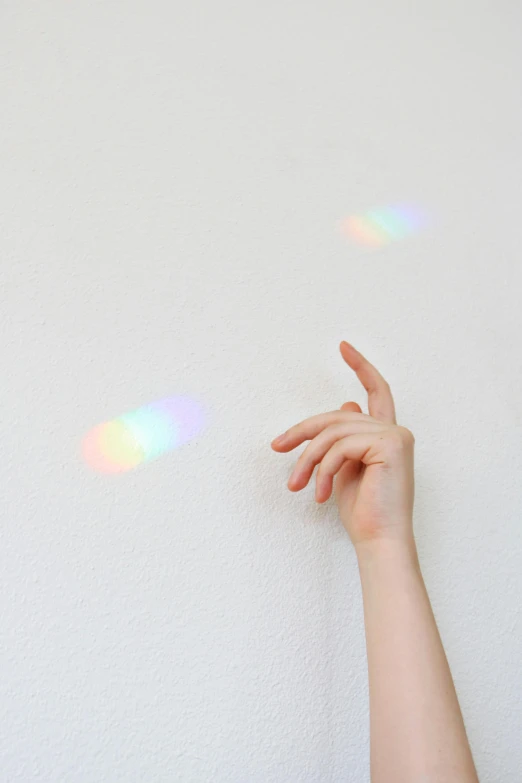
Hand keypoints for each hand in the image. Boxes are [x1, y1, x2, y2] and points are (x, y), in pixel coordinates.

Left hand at [270, 341, 414, 548]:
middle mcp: (395, 432)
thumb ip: (344, 439)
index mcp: (386, 435)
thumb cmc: (362, 512)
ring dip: (308, 459)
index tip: (343, 346)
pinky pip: (340, 446)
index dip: (361, 366)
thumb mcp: (345, 469)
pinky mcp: (391, 445)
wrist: (377, 541)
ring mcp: (396, 437)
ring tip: (297, 484)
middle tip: (277, 447)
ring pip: (334, 431)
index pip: (377, 391)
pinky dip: (324, 468)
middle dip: (303, 431)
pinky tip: (321, 492)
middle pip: (337, 416)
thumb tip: (345, 404)